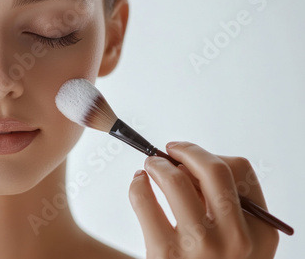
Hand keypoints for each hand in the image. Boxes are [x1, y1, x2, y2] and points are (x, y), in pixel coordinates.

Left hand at [128, 141, 278, 258]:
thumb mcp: (237, 242)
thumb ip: (224, 204)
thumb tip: (185, 162)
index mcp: (260, 231)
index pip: (240, 170)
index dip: (208, 156)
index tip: (189, 156)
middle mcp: (236, 238)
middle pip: (212, 169)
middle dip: (186, 151)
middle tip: (168, 150)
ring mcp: (201, 247)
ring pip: (175, 180)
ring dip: (157, 164)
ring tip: (150, 166)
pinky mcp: (166, 254)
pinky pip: (144, 200)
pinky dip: (137, 184)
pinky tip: (139, 184)